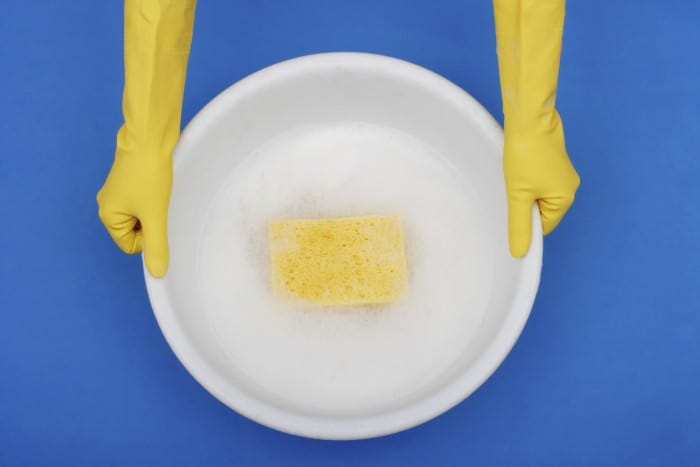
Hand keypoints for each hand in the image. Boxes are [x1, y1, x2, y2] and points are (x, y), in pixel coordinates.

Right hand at [97, 148, 171, 276]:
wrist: (150, 136)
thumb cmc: (149, 174)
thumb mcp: (155, 215)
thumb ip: (156, 246)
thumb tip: (157, 273)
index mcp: (107, 215)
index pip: (130, 245)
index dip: (148, 237)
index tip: (157, 218)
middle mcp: (108, 203)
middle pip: (136, 230)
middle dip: (151, 222)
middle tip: (160, 205)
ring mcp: (119, 190)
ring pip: (142, 214)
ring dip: (155, 209)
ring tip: (160, 193)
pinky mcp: (131, 179)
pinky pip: (144, 200)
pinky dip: (155, 197)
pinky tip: (161, 185)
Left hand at [504, 117, 579, 256]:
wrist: (530, 118)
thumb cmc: (525, 154)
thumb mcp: (518, 195)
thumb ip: (519, 226)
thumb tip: (520, 253)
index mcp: (565, 198)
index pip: (543, 225)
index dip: (525, 221)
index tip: (511, 207)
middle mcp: (569, 186)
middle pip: (541, 210)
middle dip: (524, 205)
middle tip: (511, 189)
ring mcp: (562, 173)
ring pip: (538, 195)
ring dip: (523, 191)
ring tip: (514, 177)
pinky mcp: (552, 161)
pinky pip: (538, 181)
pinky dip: (525, 179)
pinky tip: (517, 168)